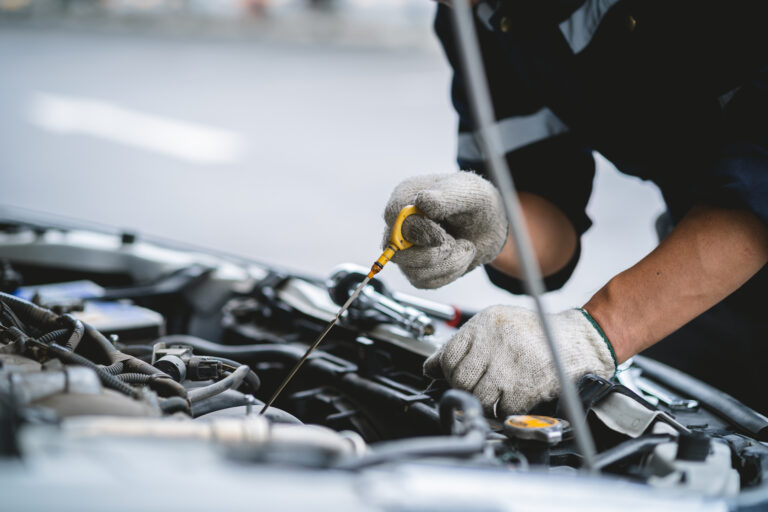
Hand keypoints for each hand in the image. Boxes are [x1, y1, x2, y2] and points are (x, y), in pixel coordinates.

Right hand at [383, 171, 507, 288]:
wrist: (490, 226)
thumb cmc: (478, 203)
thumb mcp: (470, 193)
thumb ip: (446, 196)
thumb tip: (421, 201)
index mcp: (406, 196)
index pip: (393, 215)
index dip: (417, 230)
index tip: (443, 235)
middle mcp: (400, 223)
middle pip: (397, 250)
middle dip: (434, 252)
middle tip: (457, 242)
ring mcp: (405, 247)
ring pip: (412, 270)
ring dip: (447, 264)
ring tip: (465, 248)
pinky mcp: (415, 268)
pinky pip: (423, 281)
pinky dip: (449, 273)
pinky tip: (460, 258)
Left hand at [424, 306, 615, 415]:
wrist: (576, 340)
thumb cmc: (534, 333)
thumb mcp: (496, 325)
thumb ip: (464, 343)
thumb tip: (431, 365)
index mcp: (485, 324)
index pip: (448, 355)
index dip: (445, 371)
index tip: (449, 376)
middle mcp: (495, 342)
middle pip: (460, 379)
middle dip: (464, 388)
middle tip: (475, 387)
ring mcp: (510, 365)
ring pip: (479, 397)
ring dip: (485, 401)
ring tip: (494, 393)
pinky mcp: (526, 386)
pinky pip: (503, 408)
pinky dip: (506, 409)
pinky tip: (513, 397)